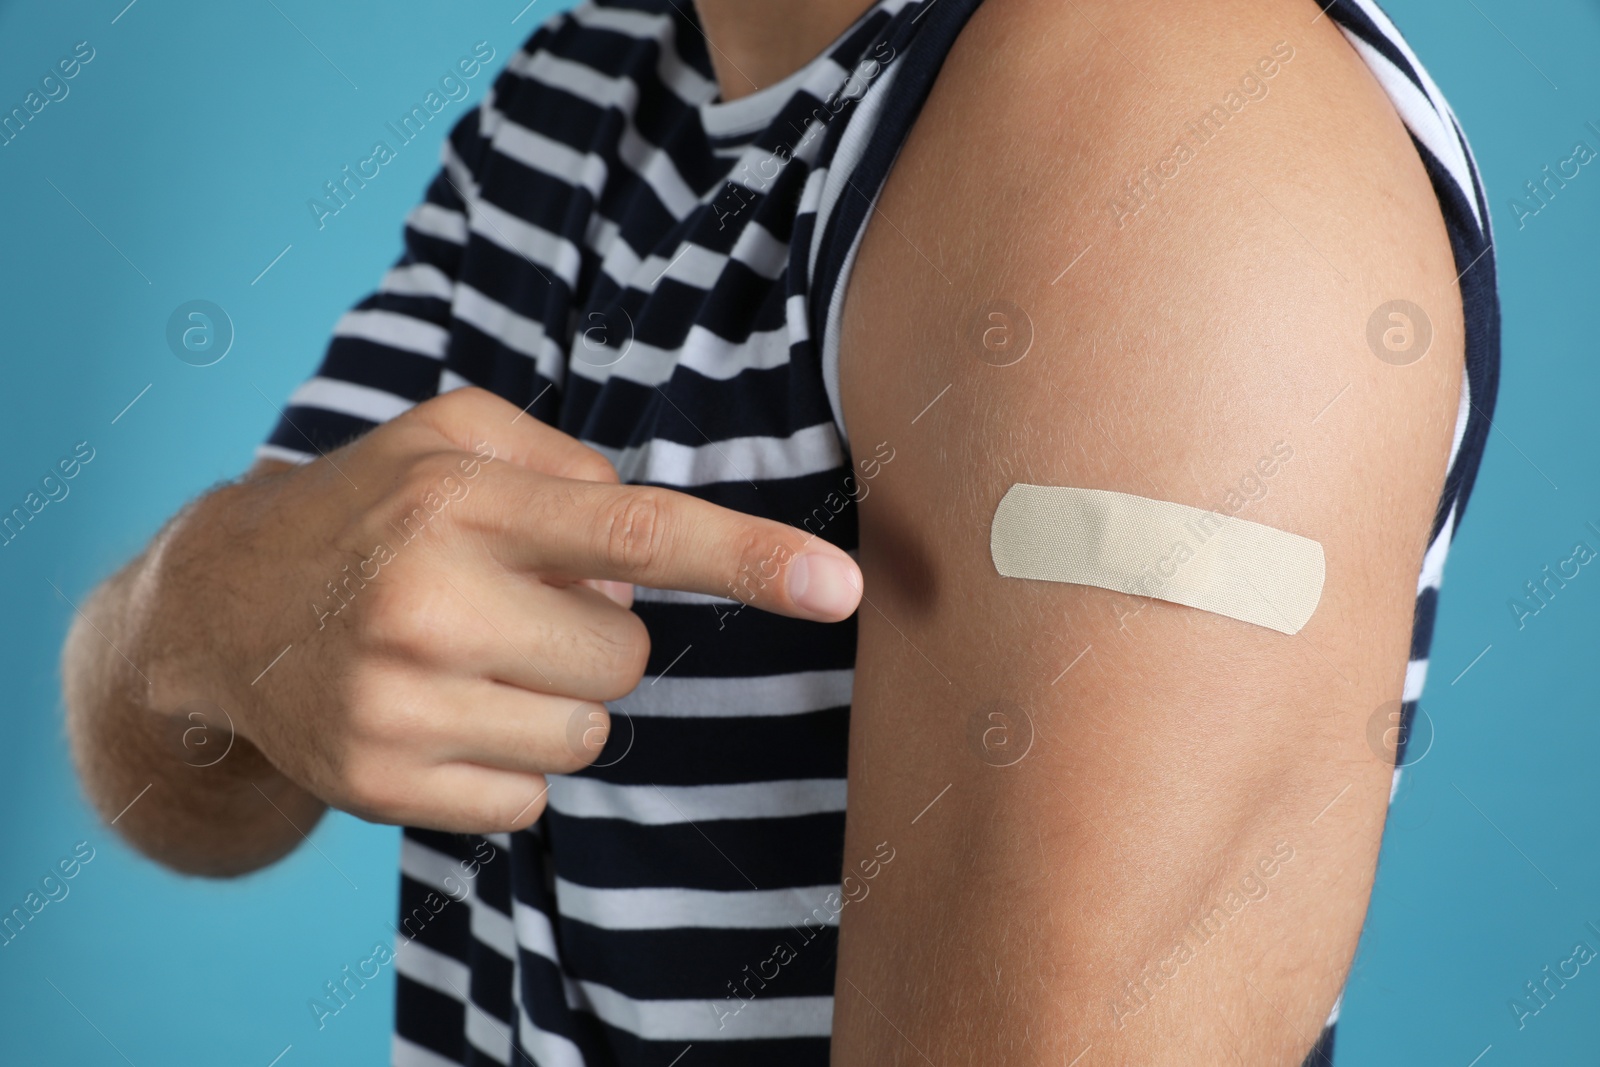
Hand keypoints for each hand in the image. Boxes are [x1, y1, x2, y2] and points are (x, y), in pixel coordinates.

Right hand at [146, 387, 861, 832]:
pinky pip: (531, 799)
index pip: (637, 531)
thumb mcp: (450, 436)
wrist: (221, 608)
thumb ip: (567, 462)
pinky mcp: (379, 784)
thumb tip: (652, 552)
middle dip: (596, 630)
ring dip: (554, 697)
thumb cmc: (367, 510)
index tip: (839, 587)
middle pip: (626, 654)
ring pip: (587, 733)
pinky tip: (441, 711)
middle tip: (513, 602)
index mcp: (459, 500)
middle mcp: (426, 601)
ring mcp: (397, 703)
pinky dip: (509, 760)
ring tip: (469, 655)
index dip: (748, 559)